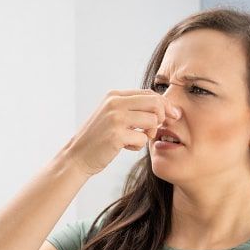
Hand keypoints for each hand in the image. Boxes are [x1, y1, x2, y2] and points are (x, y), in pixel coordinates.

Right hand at [66, 88, 180, 175]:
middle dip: (163, 116)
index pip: (149, 93)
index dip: (165, 104)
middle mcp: (115, 103)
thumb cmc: (99, 137)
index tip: (173, 116)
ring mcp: (115, 118)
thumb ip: (133, 108)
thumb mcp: (113, 115)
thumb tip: (165, 106)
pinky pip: (143, 139)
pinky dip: (138, 146)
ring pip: (152, 121)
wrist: (77, 156)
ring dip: (149, 133)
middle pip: (155, 103)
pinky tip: (124, 147)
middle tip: (156, 130)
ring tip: (135, 139)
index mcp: (115, 96)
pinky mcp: (116, 135)